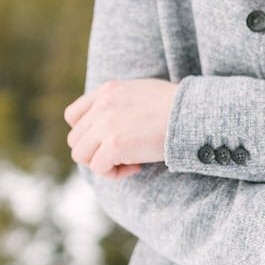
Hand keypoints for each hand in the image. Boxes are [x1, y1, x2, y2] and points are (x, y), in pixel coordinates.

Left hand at [63, 79, 177, 178]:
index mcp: (108, 90)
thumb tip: (113, 128)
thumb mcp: (140, 93)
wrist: (191, 113)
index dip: (86, 134)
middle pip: (76, 140)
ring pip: (81, 156)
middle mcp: (102, 105)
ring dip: (102, 164)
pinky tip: (136, 166)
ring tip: (129, 161)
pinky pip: (98, 168)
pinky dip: (115, 173)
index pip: (73, 116)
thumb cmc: (176, 107)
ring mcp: (105, 124)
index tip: (108, 140)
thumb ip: (120, 104)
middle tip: (123, 155)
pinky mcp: (113, 144)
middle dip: (96, 152)